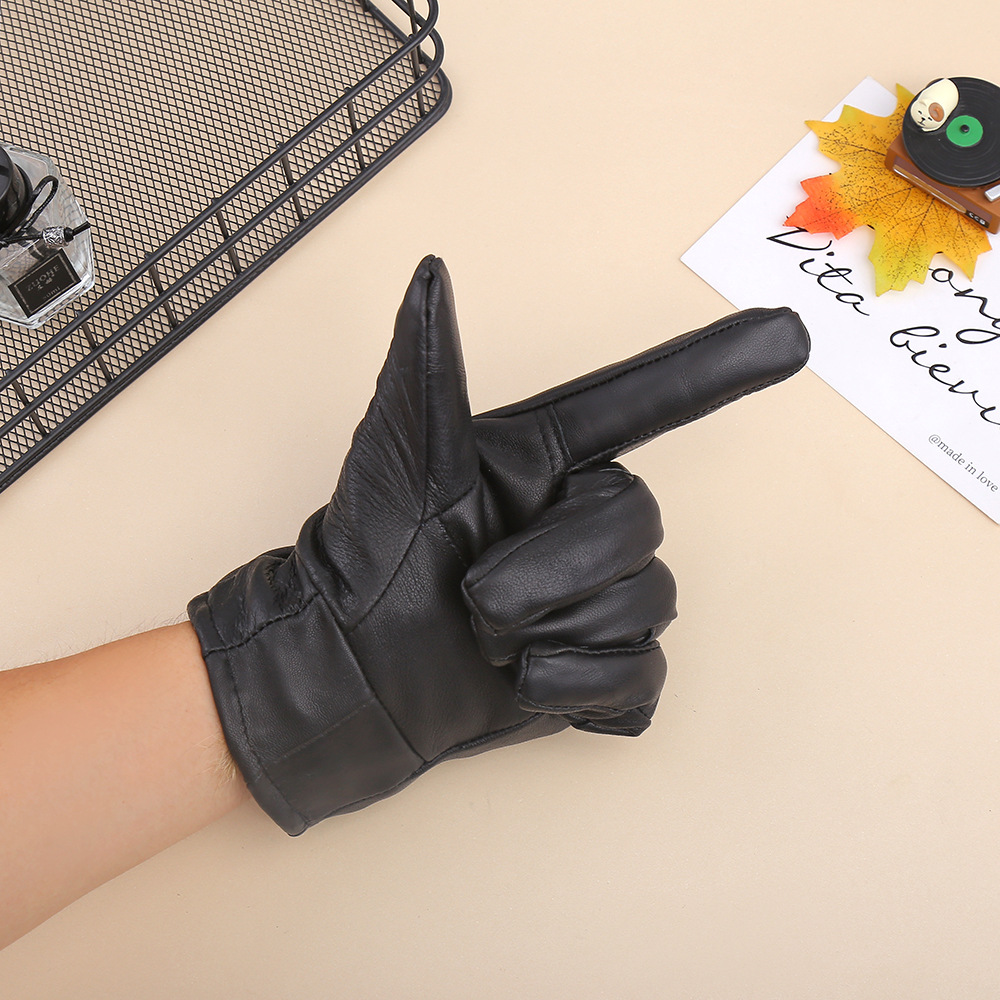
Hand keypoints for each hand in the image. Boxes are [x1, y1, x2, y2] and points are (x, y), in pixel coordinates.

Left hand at [188, 257, 808, 833]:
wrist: (347, 678)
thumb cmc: (362, 560)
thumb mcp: (393, 465)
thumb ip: (423, 371)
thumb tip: (429, 274)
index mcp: (544, 463)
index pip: (643, 403)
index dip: (714, 367)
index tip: (790, 333)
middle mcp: (580, 521)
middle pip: (640, 525)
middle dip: (552, 570)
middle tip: (474, 596)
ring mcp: (595, 600)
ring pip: (646, 604)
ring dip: (556, 632)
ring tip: (487, 640)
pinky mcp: (600, 673)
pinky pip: (642, 678)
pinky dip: (582, 691)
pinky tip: (525, 683)